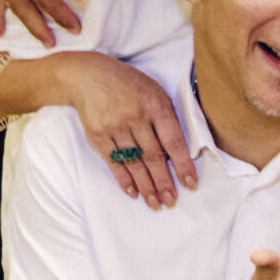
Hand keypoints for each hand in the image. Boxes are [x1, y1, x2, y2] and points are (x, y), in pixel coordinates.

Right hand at [62, 53, 197, 205]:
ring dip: (146, 186)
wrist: (88, 76)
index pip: (174, 142)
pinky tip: (133, 192)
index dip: (183, 165)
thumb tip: (179, 152)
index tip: (190, 185)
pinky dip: (123, 179)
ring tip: (155, 203)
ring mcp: (115, 127)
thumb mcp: (154, 92)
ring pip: (134, 163)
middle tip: (171, 202)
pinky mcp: (97, 135)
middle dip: (164, 182)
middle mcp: (136, 117)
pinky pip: (113, 162)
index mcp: (156, 106)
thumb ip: (167, 118)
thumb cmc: (129, 85)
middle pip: (154, 157)